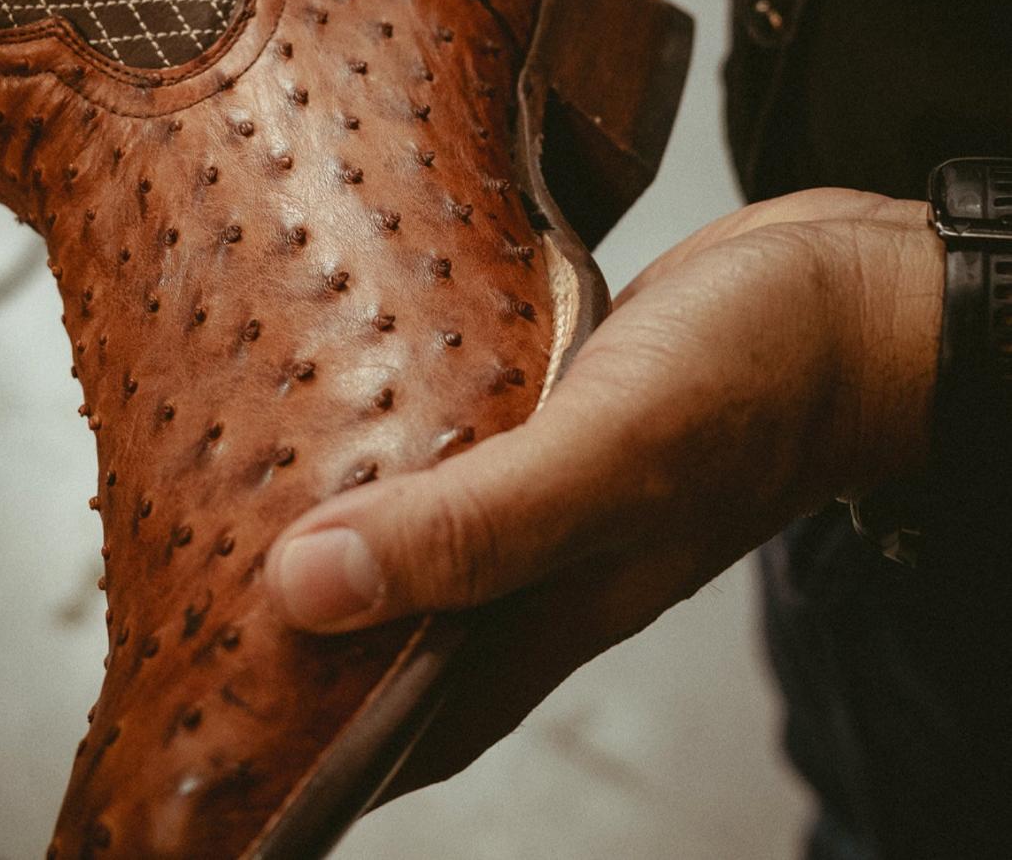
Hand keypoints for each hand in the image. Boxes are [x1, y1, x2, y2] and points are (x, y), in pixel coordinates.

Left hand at [262, 188, 942, 796]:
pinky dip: (391, 440)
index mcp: (547, 609)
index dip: (309, 744)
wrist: (848, 296)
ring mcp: (545, 487)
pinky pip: (450, 445)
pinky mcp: (550, 410)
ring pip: (420, 531)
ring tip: (234, 489)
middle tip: (191, 595)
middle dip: (298, 631)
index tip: (214, 732)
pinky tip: (342, 392)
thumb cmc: (761, 381)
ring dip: (339, 527)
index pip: (402, 719)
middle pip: (394, 626)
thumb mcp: (611, 459)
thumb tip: (309, 588)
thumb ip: (473, 530)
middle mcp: (538, 559)